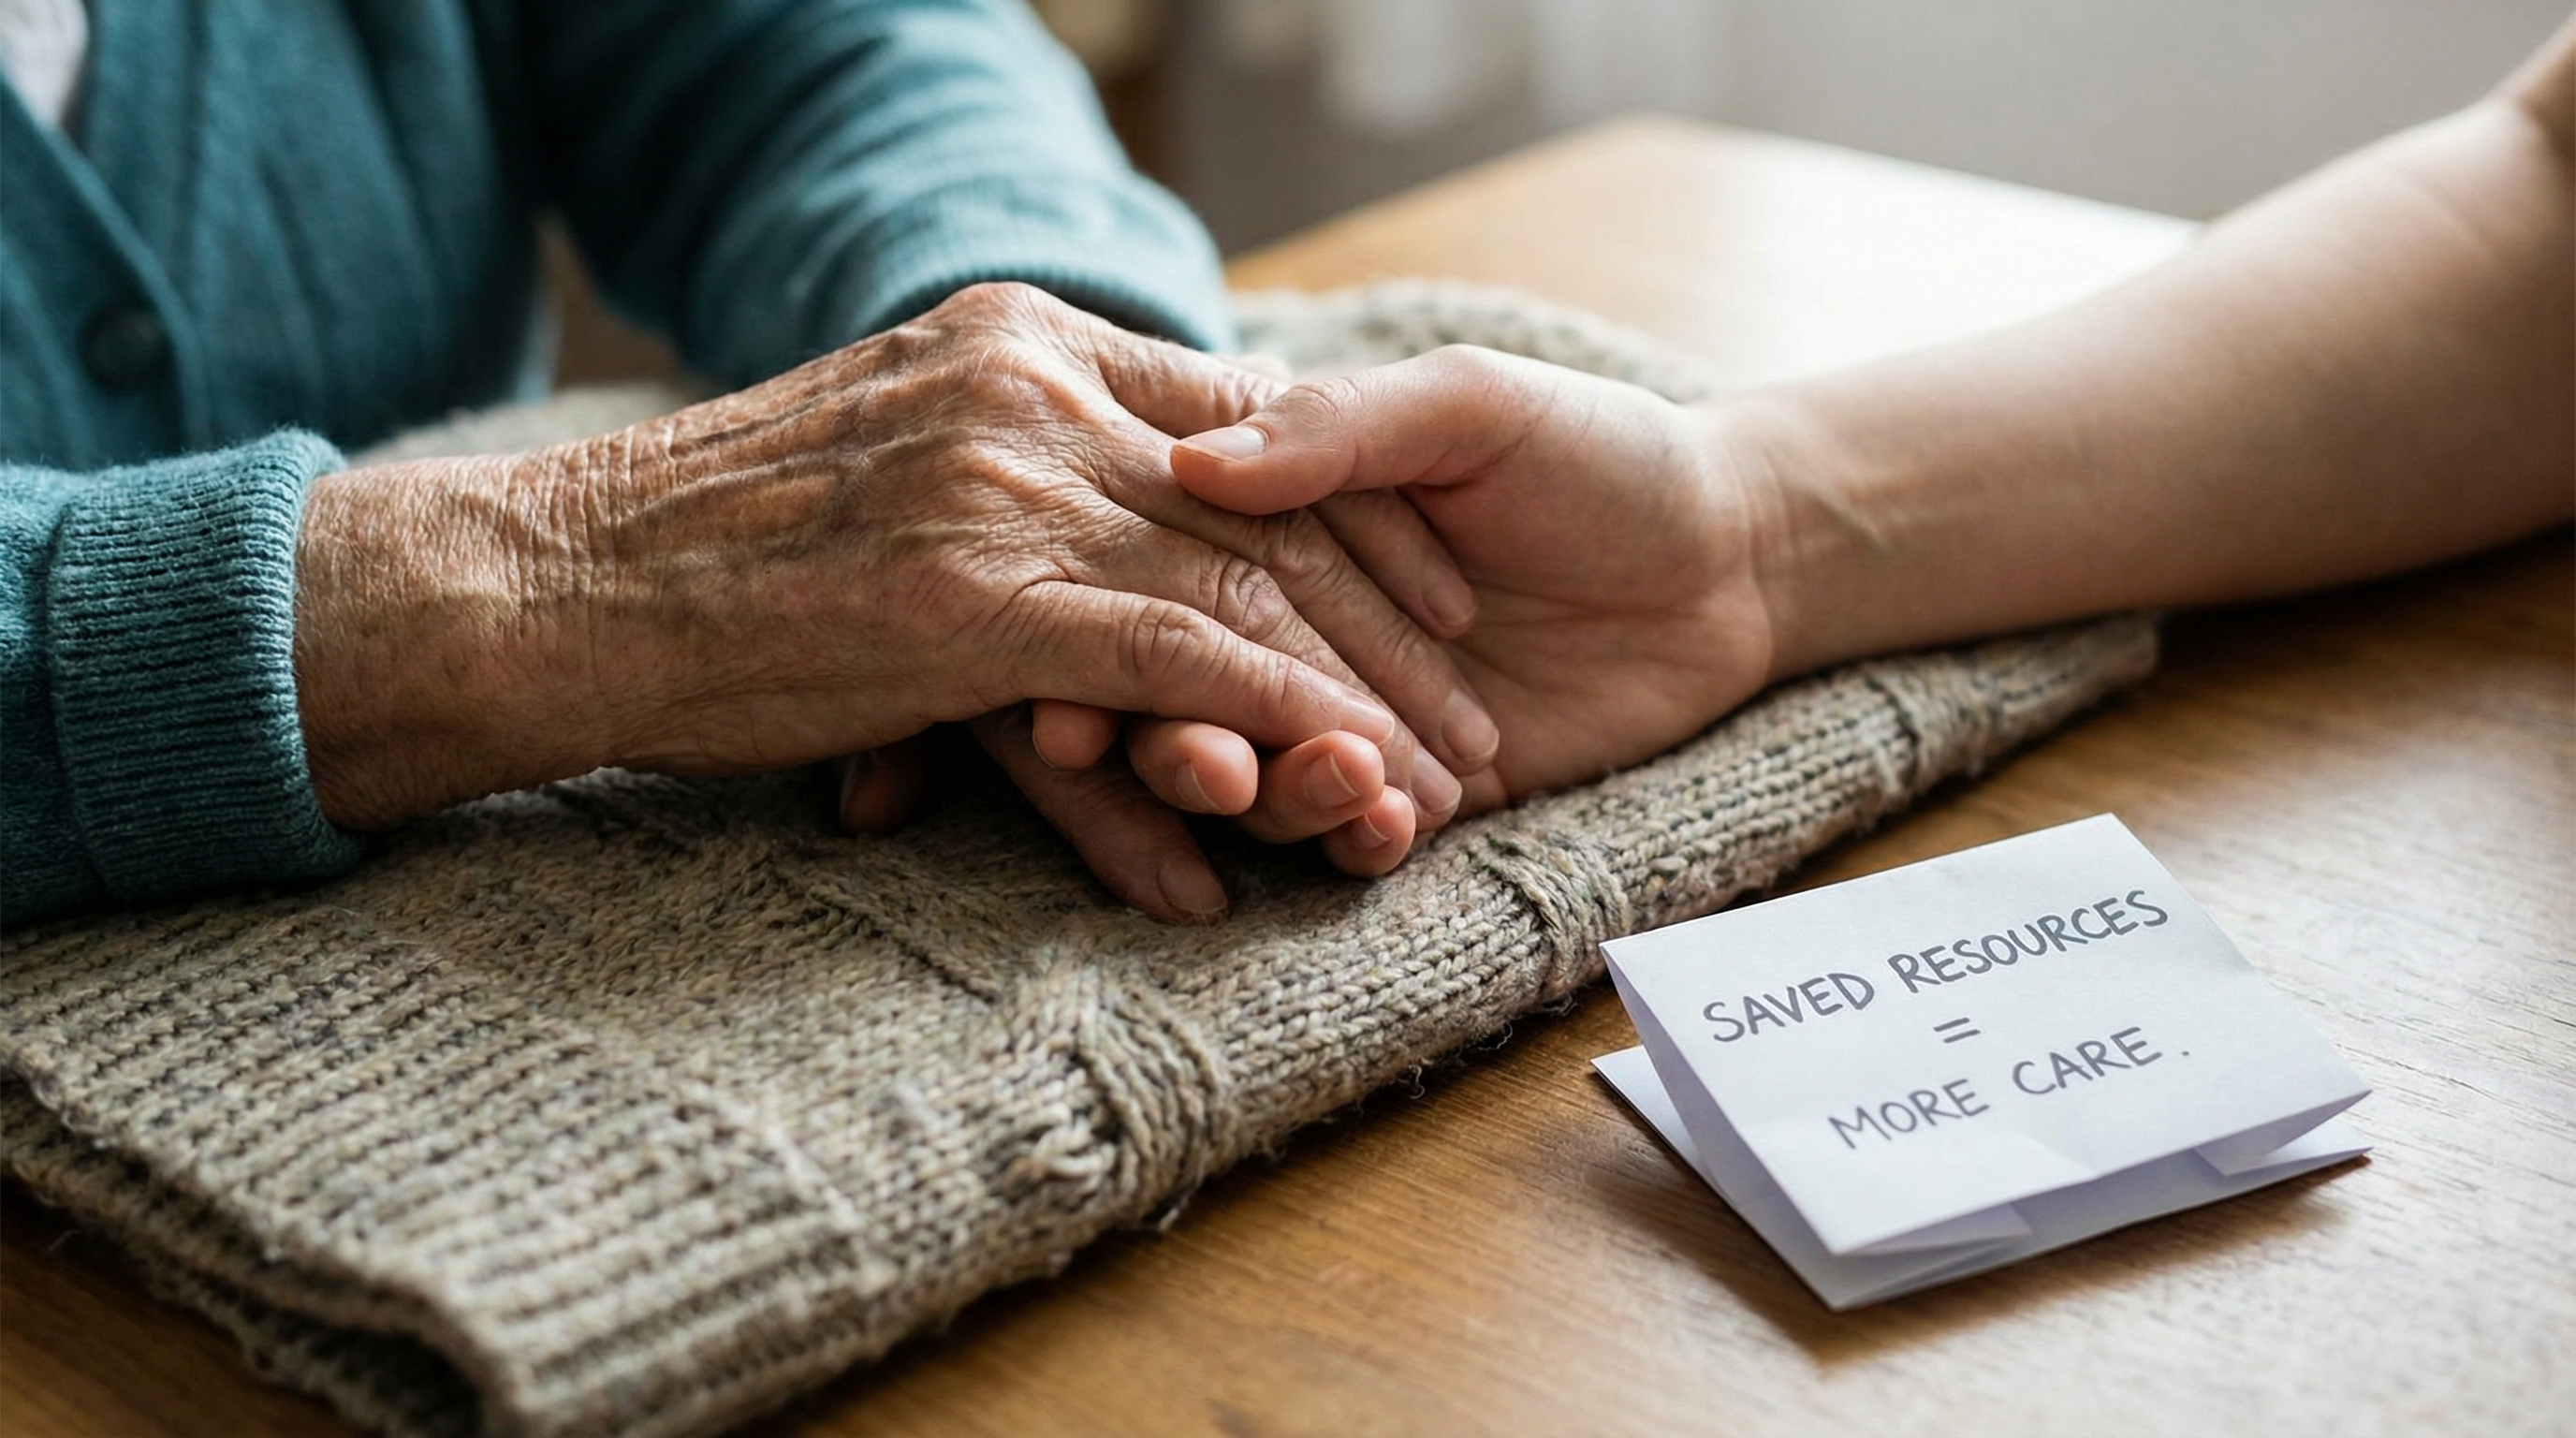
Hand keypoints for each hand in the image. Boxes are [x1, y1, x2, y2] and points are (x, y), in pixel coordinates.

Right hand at [292, 285, 1490, 861]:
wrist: (552, 586)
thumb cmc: (706, 553)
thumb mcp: (882, 460)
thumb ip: (1005, 459)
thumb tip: (1101, 519)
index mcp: (1019, 339)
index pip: (1245, 422)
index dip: (1357, 514)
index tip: (1433, 599)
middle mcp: (1032, 387)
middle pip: (1275, 505)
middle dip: (1392, 616)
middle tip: (1474, 704)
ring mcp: (1007, 481)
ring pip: (1245, 583)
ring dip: (1358, 692)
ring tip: (1440, 780)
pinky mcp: (978, 593)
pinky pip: (1178, 653)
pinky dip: (1279, 719)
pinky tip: (1343, 781)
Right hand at [1168, 344, 1780, 812]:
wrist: (1732, 557)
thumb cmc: (1599, 452)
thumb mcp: (1469, 407)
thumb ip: (1337, 427)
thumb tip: (1191, 460)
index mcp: (1270, 520)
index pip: (1153, 589)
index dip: (1111, 649)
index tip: (1079, 708)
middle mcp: (1290, 623)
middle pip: (1185, 703)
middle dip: (1183, 749)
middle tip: (1215, 771)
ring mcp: (1351, 712)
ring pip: (1264, 780)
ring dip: (1282, 797)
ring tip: (1350, 782)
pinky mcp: (1420, 787)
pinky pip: (1358, 831)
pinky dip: (1360, 837)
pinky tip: (1397, 824)